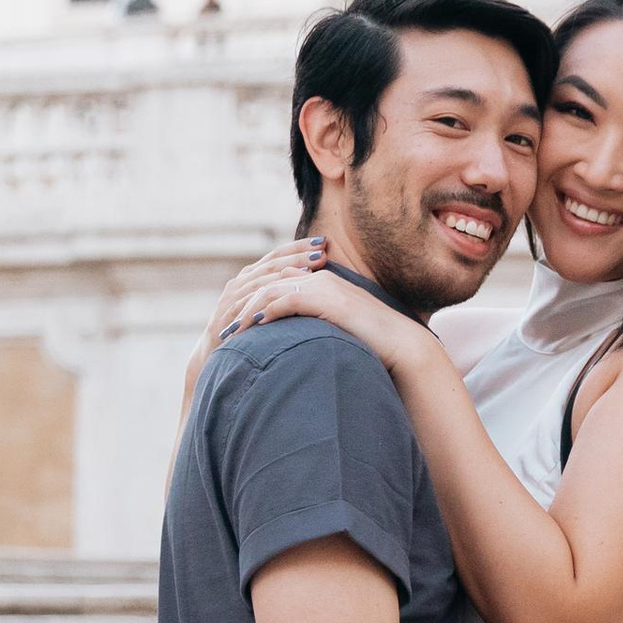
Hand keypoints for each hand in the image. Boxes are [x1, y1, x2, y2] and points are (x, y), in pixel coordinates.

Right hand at [195, 240, 325, 373]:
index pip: (278, 256)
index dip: (299, 247)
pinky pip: (249, 300)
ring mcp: (232, 297)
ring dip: (287, 271)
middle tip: (322, 249)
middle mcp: (240, 282)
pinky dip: (268, 294)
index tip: (323, 241)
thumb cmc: (246, 332)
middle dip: (298, 255)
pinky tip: (285, 292)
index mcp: (251, 278)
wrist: (213, 355)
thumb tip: (313, 284)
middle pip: (272, 263)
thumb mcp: (264, 308)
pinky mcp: (227, 313)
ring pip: (262, 278)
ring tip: (311, 268)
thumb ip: (282, 295)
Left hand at [229, 255, 427, 374]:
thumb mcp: (337, 328)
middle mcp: (318, 277)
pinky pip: (285, 302)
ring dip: (246, 312)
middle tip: (222, 328)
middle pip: (267, 284)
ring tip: (229, 333)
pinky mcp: (325, 299)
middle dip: (241, 306)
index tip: (234, 323)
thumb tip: (296, 338)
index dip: (251, 302)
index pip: (275, 284)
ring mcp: (322, 286)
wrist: (400, 344)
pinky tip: (250, 330)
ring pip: (270, 291)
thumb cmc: (371, 343)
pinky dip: (264, 315)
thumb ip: (316, 324)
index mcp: (319, 281)